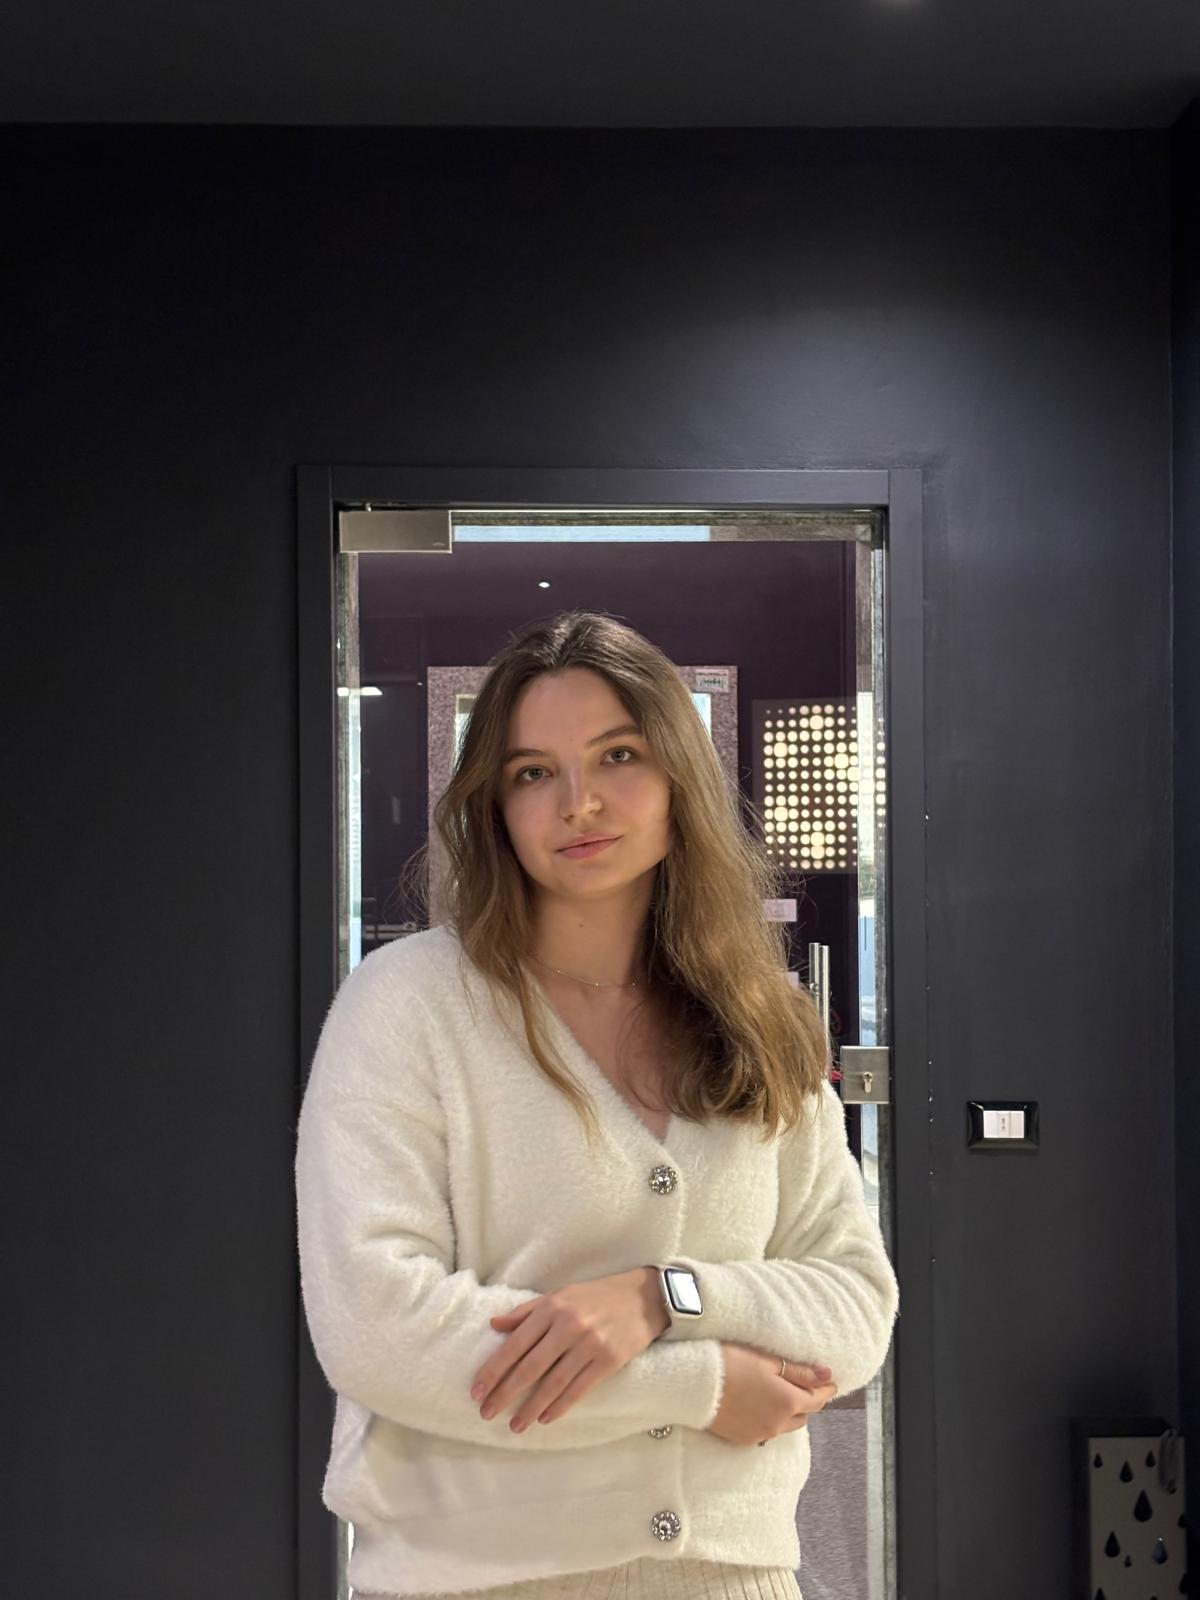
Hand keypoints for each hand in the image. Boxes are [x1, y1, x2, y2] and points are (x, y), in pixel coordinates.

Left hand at [471, 1268, 664, 1432]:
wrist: (643, 1297)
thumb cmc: (596, 1296)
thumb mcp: (560, 1295)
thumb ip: (527, 1312)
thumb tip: (494, 1325)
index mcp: (552, 1308)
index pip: (515, 1344)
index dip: (493, 1369)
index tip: (476, 1390)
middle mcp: (568, 1326)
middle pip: (530, 1367)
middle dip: (505, 1393)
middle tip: (486, 1413)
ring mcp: (590, 1345)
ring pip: (553, 1383)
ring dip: (530, 1408)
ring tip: (514, 1426)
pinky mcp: (609, 1361)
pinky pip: (579, 1390)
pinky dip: (560, 1407)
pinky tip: (545, 1419)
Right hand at [707, 1342, 838, 1447]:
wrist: (692, 1384)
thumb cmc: (729, 1363)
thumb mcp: (767, 1361)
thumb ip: (799, 1371)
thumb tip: (827, 1375)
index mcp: (787, 1402)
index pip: (817, 1400)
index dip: (825, 1389)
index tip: (828, 1381)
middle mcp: (777, 1424)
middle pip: (803, 1415)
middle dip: (806, 1401)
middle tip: (803, 1383)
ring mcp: (759, 1434)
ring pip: (785, 1426)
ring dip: (789, 1412)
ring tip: (780, 1393)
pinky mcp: (742, 1439)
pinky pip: (766, 1432)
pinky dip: (770, 1420)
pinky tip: (760, 1405)